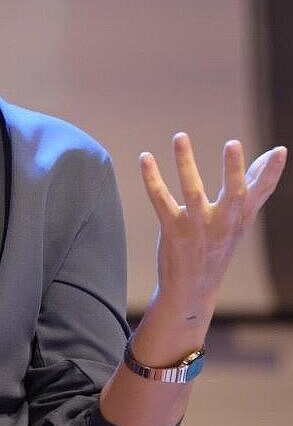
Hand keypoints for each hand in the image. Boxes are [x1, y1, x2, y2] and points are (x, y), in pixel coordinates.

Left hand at [140, 132, 286, 329]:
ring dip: (186, 163)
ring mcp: (197, 228)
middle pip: (233, 194)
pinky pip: (161, 200)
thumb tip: (276, 153)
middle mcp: (223, 224)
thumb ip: (254, 187)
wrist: (193, 289)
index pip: (260, 193)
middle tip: (233, 143)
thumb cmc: (217, 246)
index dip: (271, 172)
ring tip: (180, 136)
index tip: (280, 151)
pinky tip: (145, 157)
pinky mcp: (173, 231)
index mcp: (241, 218)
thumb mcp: (240, 219)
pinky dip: (152, 178)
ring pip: (193, 192)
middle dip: (233, 169)